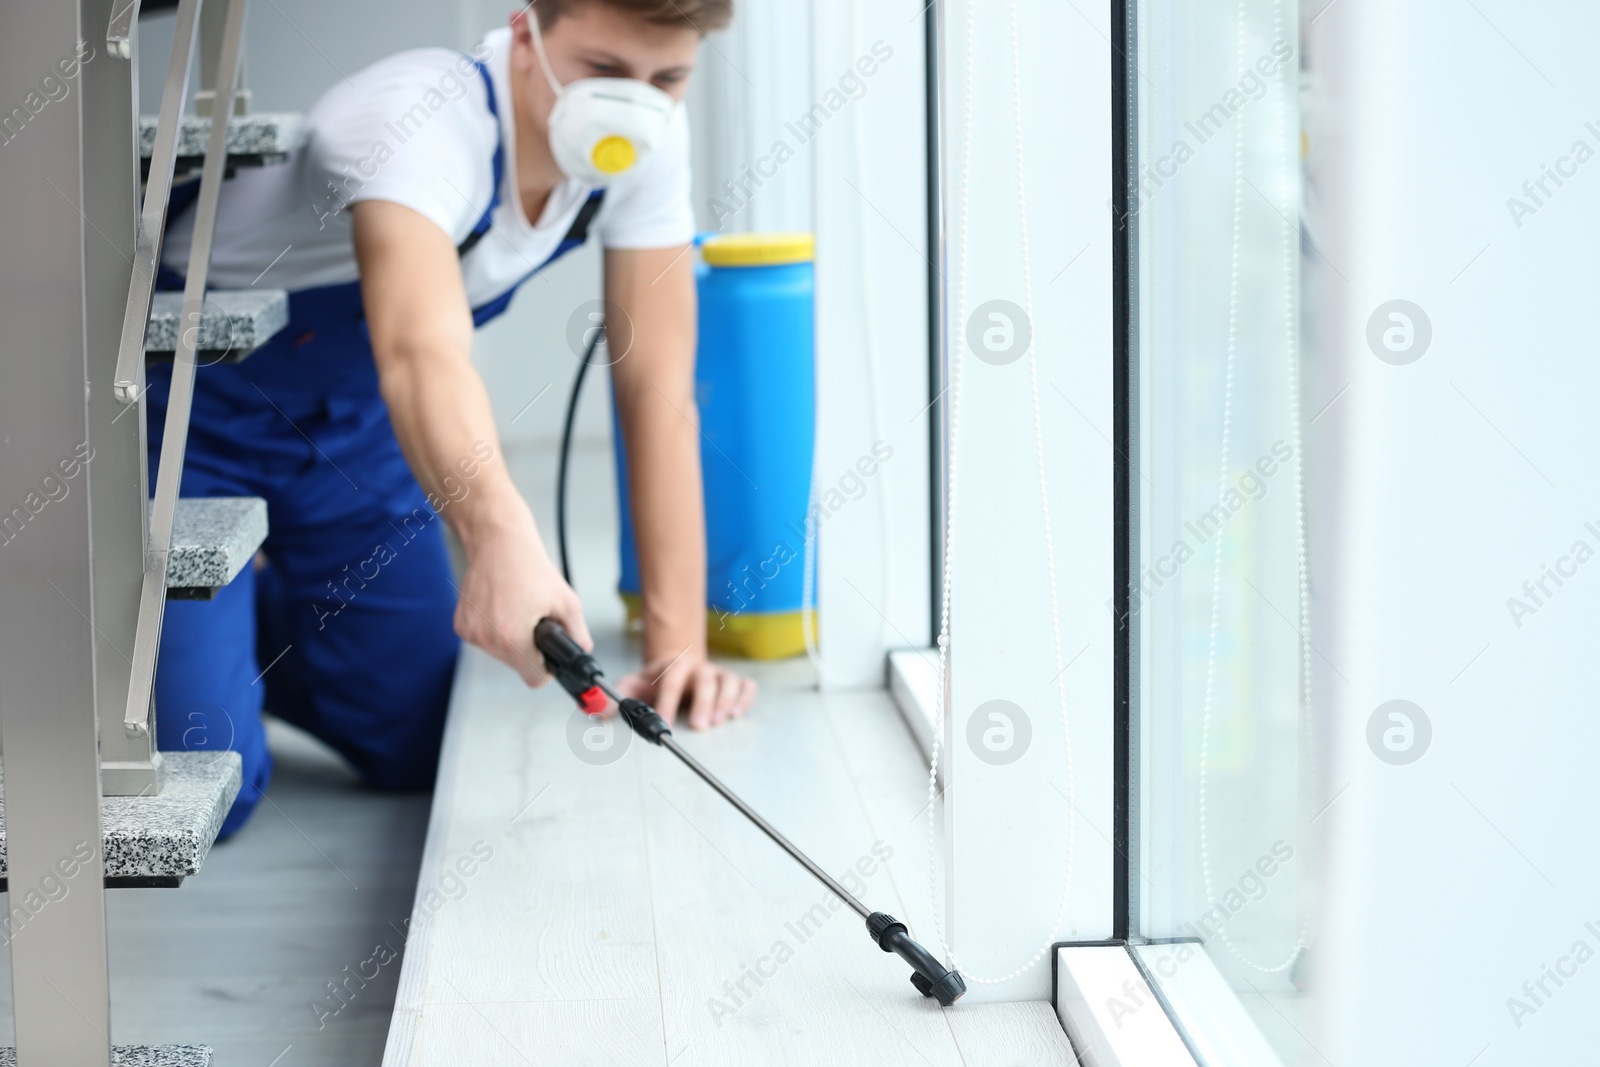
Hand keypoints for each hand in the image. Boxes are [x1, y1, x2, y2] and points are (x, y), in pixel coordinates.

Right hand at [453, 510, 590, 686]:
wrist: (497, 543)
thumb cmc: (528, 566)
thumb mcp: (567, 601)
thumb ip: (578, 634)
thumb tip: (583, 651)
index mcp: (512, 637)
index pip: (533, 679)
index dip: (546, 668)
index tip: (548, 656)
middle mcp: (488, 638)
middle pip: (517, 666)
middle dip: (529, 649)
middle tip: (534, 622)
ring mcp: (472, 633)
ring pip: (500, 654)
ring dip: (512, 640)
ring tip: (519, 611)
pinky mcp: (461, 626)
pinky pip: (485, 640)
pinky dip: (496, 631)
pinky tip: (502, 608)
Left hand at [617, 649, 756, 729]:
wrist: (678, 664)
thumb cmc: (656, 681)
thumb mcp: (634, 686)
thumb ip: (618, 699)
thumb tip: (598, 714)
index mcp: (674, 666)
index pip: (671, 682)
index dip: (667, 702)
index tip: (663, 723)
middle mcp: (699, 668)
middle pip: (706, 680)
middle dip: (704, 703)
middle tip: (699, 726)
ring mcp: (719, 674)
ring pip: (729, 682)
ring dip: (726, 701)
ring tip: (721, 721)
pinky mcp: (735, 682)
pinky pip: (747, 686)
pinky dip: (745, 698)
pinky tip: (737, 713)